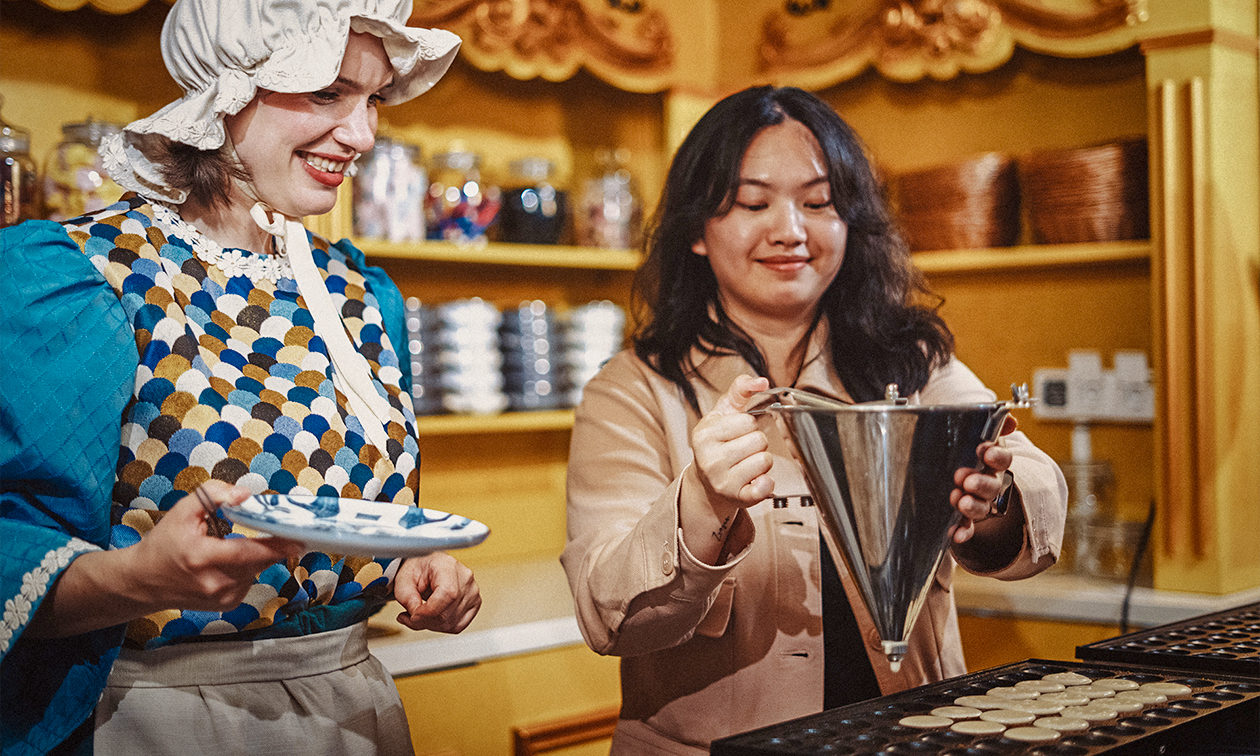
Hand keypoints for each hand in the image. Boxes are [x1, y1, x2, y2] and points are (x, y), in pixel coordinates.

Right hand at [121, 481, 303, 611]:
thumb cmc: (163, 545)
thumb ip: (213, 495)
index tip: (299, 538)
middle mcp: (214, 582)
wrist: (143, 582)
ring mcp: (222, 597)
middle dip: (272, 544)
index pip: (249, 552)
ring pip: (257, 569)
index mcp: (202, 558)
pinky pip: (250, 579)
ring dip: (256, 555)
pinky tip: (229, 561)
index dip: (277, 545)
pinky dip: (247, 567)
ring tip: (232, 545)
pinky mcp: (227, 604)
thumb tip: (245, 495)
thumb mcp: (183, 511)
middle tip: (280, 530)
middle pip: (259, 561)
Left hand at [393, 552, 480, 632]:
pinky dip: (442, 626)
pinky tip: (433, 617)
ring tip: (420, 614)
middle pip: (447, 613)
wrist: (427, 567)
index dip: (428, 611)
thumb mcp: (403, 580)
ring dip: (431, 624)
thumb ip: (407, 598)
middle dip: (424, 620)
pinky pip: (458, 625)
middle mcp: (465, 578)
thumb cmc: (417, 569)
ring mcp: (472, 591)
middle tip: (411, 615)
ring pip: (451, 623)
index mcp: (448, 565)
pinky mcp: (474, 603)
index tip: (413, 615)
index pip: (447, 594)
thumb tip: (417, 615)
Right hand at [690, 374, 774, 511]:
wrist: (707, 483)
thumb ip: (740, 390)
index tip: (739, 432)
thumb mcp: (723, 414)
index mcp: (704, 434)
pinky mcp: (737, 498)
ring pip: (765, 460)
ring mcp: (722, 481)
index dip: (749, 425)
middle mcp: (710, 459)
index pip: (747, 421)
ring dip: (762, 461)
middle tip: (743, 449)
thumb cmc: (718, 443)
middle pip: (759, 440)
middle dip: (757, 443)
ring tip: (747, 463)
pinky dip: (766, 483)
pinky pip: (765, 486)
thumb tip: (761, 381)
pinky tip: (755, 480)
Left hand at [948, 414, 1017, 543]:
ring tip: (959, 501)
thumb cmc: (962, 450)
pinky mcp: (966, 519)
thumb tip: (1010, 419)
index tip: (985, 451)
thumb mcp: (972, 434)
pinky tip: (955, 534)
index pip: (1003, 459)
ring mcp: (979, 502)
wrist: (948, 473)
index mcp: (991, 461)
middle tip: (965, 479)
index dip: (997, 456)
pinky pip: (968, 527)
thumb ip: (990, 426)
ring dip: (972, 506)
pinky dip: (963, 531)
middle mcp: (990, 483)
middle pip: (993, 486)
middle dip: (981, 483)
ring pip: (982, 507)